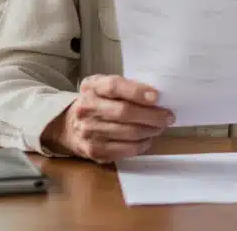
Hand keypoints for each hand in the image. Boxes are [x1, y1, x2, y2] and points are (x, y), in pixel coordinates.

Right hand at [43, 75, 173, 162]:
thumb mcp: (105, 86)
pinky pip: (124, 150)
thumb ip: (126, 87)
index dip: (137, 91)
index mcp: (92, 87)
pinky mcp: (93, 150)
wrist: (68, 125)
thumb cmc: (98, 102)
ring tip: (160, 127)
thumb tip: (157, 97)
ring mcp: (88, 131)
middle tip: (168, 117)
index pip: (114, 86)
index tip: (157, 96)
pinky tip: (147, 139)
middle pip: (124, 112)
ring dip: (150, 131)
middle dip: (152, 115)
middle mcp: (86, 108)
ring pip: (127, 133)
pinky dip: (140, 145)